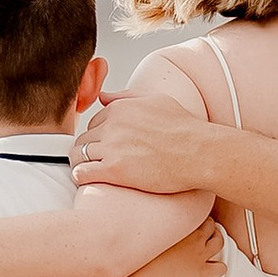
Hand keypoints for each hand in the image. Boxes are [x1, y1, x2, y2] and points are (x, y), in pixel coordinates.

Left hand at [69, 84, 215, 196]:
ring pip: (79, 154)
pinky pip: (83, 172)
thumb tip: (103, 97)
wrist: (198, 152)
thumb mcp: (156, 101)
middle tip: (93, 161)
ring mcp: (112, 147)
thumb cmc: (184, 129)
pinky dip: (81, 176)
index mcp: (120, 108)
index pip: (94, 122)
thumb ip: (126, 98)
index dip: (97, 136)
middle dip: (86, 149)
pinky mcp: (115, 170)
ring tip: (88, 170)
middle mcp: (112, 125)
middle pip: (84, 138)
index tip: (101, 146)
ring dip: (80, 162)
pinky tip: (86, 179)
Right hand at [146, 218, 232, 276]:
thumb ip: (158, 218)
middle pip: (212, 227)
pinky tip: (217, 268)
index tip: (195, 221)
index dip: (199, 218)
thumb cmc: (148, 250)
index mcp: (186, 225)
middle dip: (212, 228)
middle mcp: (197, 238)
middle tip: (207, 232)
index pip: (200, 214)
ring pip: (220, 243)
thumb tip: (150, 207)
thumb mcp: (152, 228)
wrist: (150, 270)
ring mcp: (201, 254)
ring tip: (214, 244)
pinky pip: (220, 268)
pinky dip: (221, 268)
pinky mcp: (202, 271)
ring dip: (219, 242)